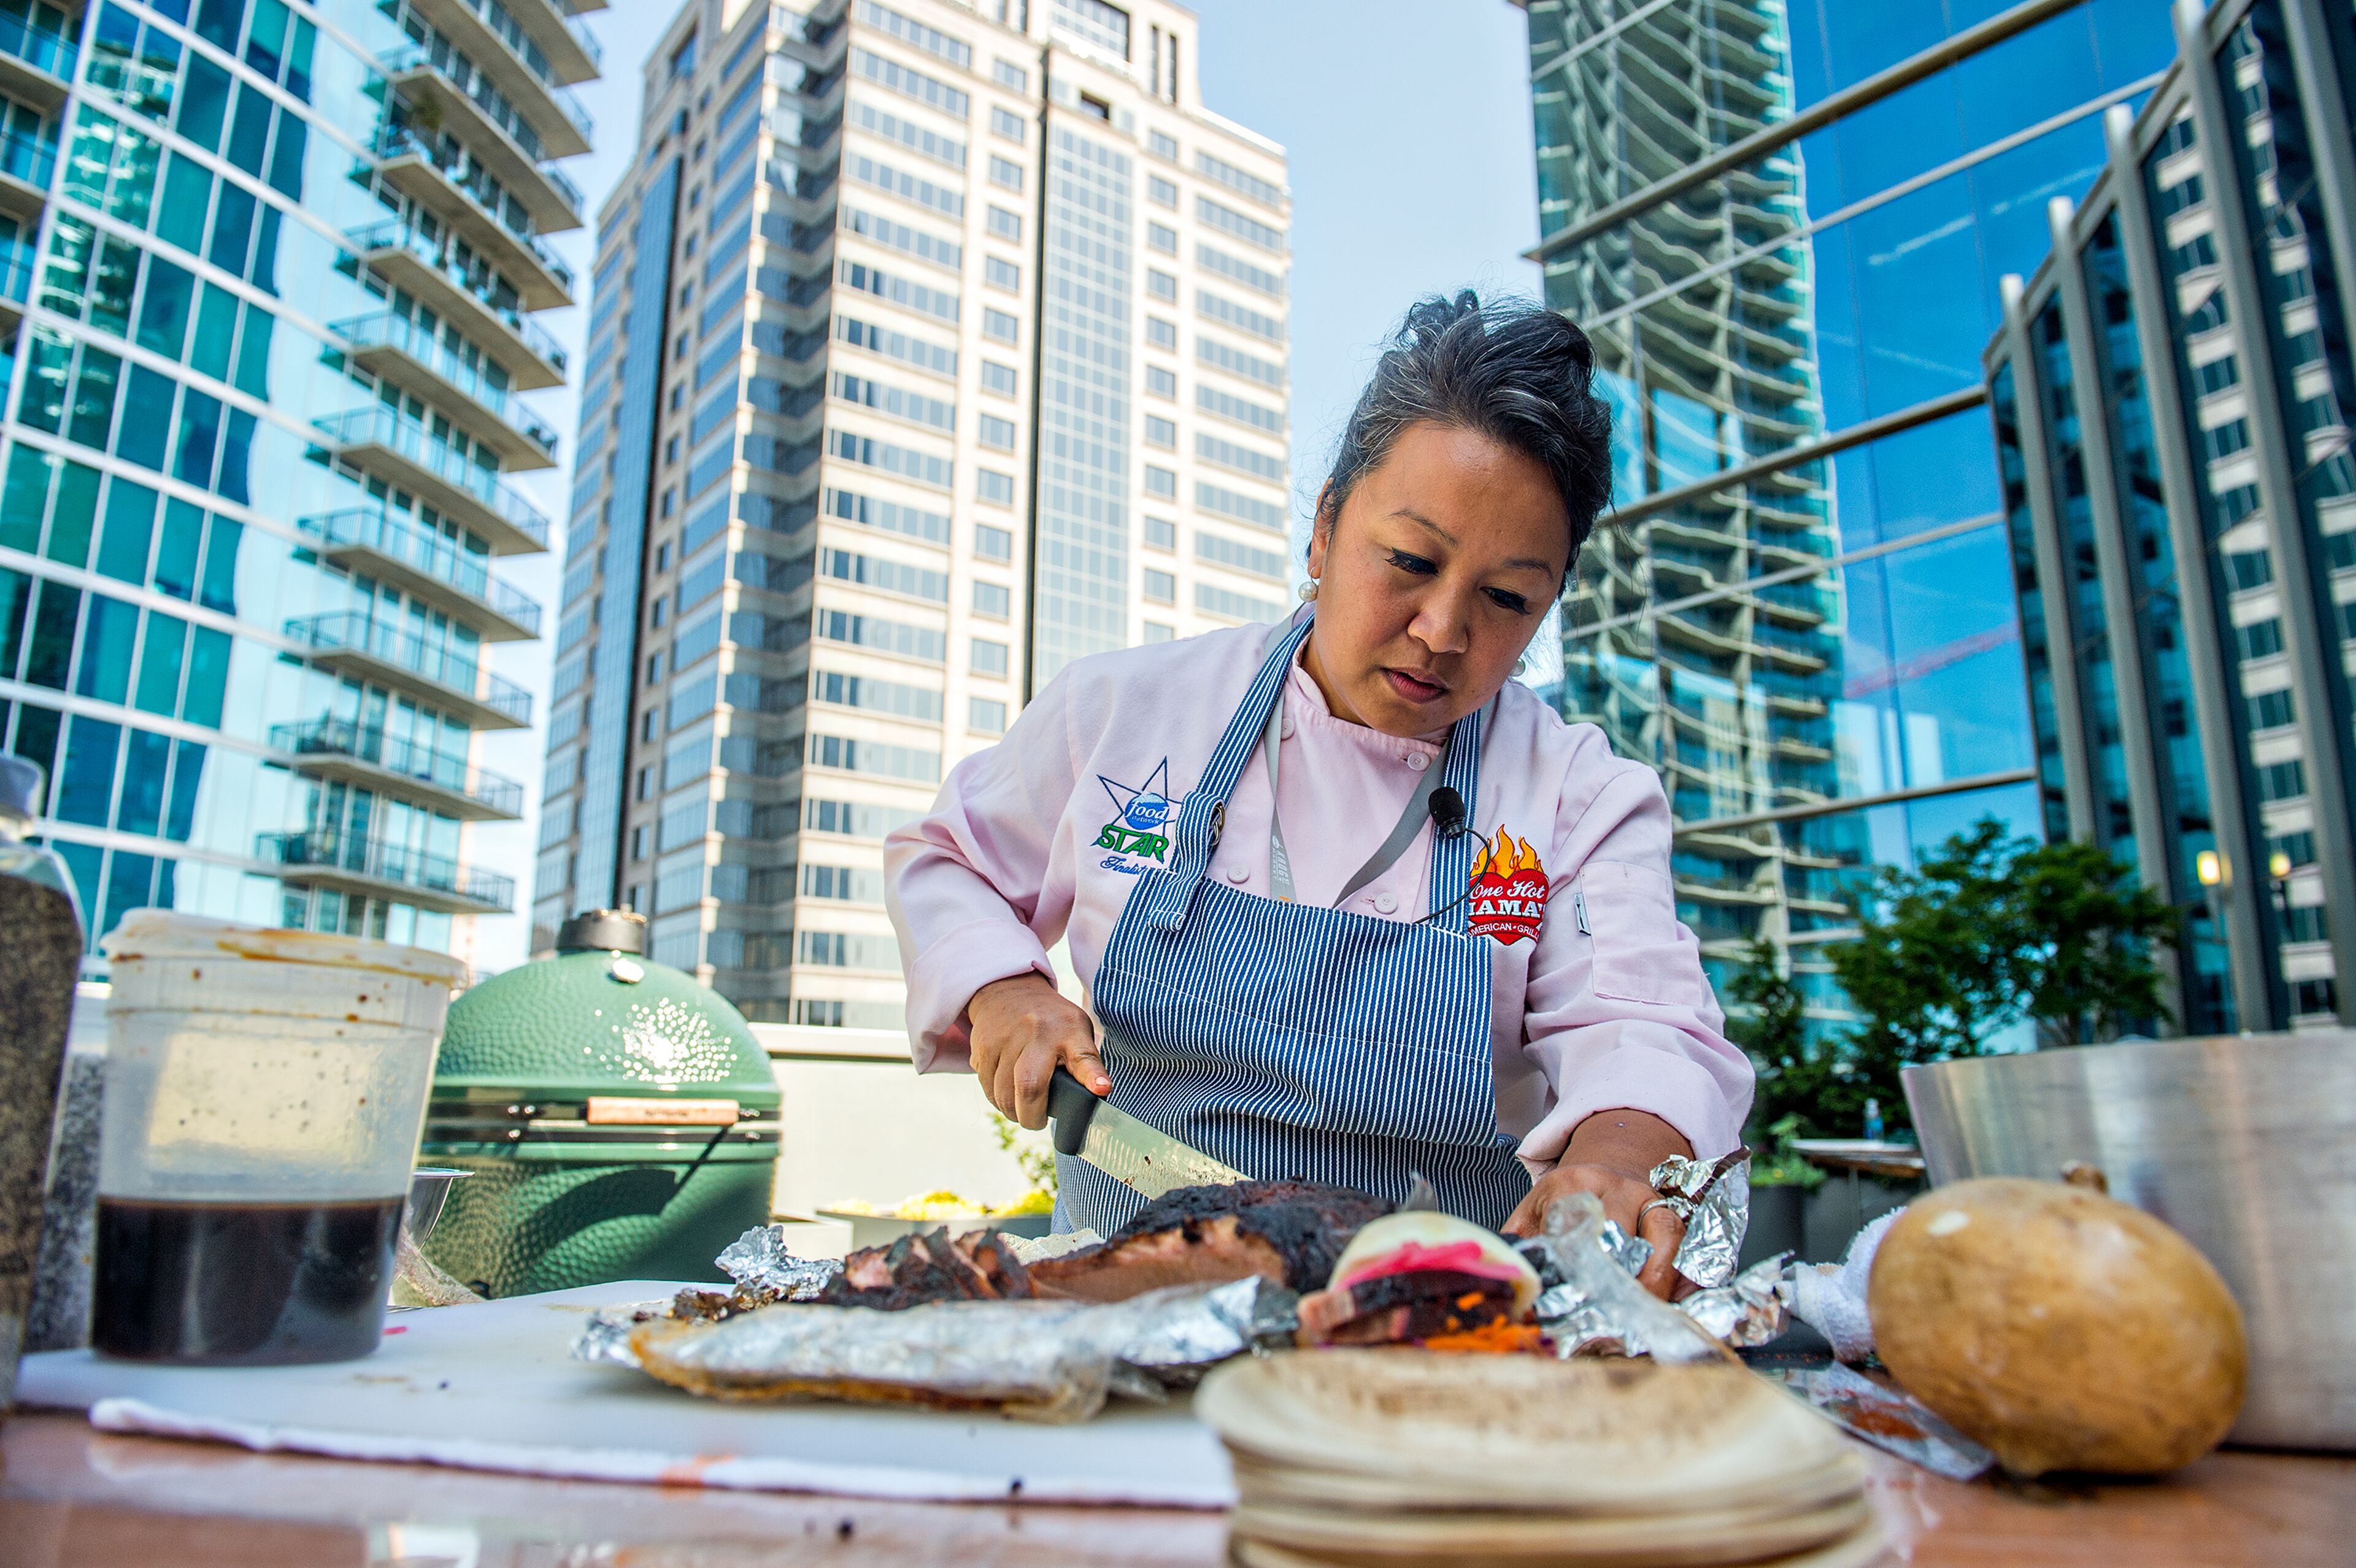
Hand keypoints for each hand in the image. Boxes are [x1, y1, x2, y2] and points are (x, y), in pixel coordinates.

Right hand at [965, 972, 1107, 1128]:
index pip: (1084, 1055)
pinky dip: (996, 1098)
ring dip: (1012, 1111)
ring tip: (1021, 1106)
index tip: (1102, 1089)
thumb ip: (1085, 1063)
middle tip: (1037, 1121)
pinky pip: (986, 1087)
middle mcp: (1037, 1032)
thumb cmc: (1052, 1022)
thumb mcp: (1077, 1031)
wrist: (1008, 990)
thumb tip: (1096, 1096)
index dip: (1093, 1076)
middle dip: (1031, 1116)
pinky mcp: (982, 1047)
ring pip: (1003, 1095)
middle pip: (1030, 1087)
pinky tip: (1006, 1090)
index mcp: (1069, 1031)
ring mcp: (1006, 1039)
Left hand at [1499, 1109, 1693, 1299]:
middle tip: (1603, 1316)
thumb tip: (1510, 1287)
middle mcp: (1613, 1185)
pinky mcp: (1669, 1212)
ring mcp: (1646, 1196)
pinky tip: (1666, 1301)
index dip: (1570, 1263)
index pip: (1571, 1224)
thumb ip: (1518, 1245)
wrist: (1603, 1170)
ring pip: (1659, 1235)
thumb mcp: (1531, 1213)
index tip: (1566, 1300)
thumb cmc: (1562, 1202)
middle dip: (1612, 1277)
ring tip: (1638, 1315)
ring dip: (1652, 1280)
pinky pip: (1681, 1243)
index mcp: (1570, 1183)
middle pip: (1618, 1231)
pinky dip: (1675, 1275)